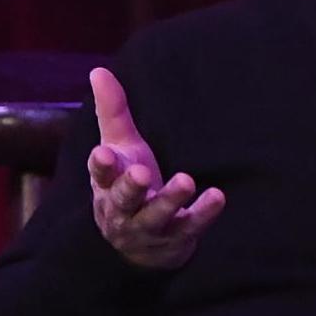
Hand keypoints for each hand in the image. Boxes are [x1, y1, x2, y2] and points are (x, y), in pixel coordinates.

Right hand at [87, 67, 225, 268]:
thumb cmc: (128, 185)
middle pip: (123, 200)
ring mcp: (150, 227)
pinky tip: (217, 196)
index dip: (101, 166)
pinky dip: (203, 213)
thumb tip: (98, 69)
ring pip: (156, 216)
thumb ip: (112, 111)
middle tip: (141, 173)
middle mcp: (124, 210)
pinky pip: (190, 227)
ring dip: (169, 200)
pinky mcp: (177, 238)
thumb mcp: (121, 147)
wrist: (141, 246)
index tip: (103, 152)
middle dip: (129, 187)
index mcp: (108, 185)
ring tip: (186, 180)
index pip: (100, 175)